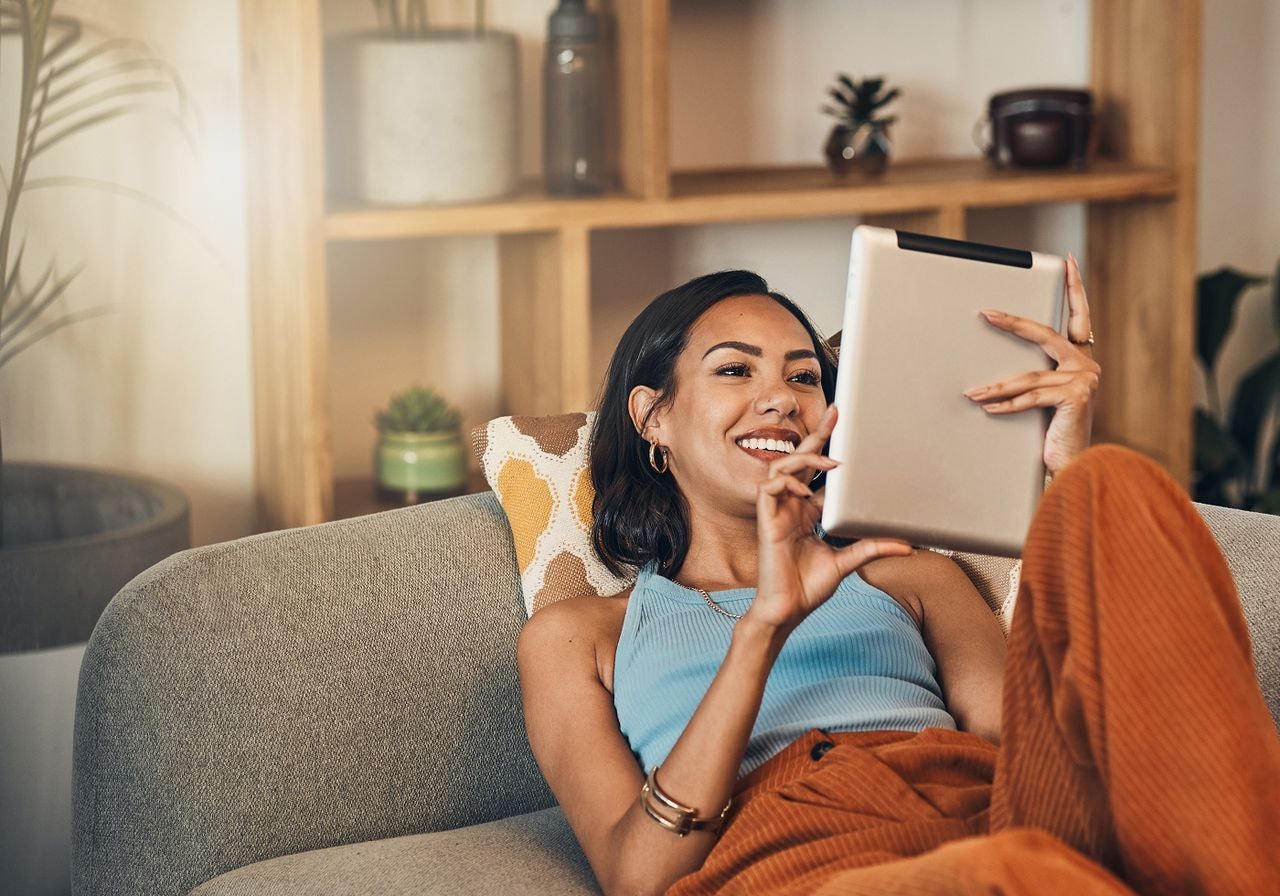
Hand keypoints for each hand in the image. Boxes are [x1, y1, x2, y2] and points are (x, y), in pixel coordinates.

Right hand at [750, 405, 911, 633]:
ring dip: (805, 460)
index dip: (828, 450)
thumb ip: (871, 548)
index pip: (817, 474)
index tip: (845, 429)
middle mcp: (791, 506)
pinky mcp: (766, 520)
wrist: (789, 609)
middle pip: (800, 460)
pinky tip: (804, 490)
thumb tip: (906, 545)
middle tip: (836, 414)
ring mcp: (777, 511)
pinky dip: (788, 482)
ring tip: (829, 464)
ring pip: (781, 467)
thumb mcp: (847, 561)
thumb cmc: (809, 587)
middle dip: (817, 436)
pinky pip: (770, 487)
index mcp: (807, 513)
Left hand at [964, 253, 1100, 476]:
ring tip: (972, 392)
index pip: (1079, 316)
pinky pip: (1031, 398)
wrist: (1072, 464)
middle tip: (987, 314)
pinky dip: (1006, 404)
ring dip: (996, 386)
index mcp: (1080, 358)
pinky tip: (987, 408)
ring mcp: (1084, 380)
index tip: (1069, 262)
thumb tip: (996, 365)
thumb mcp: (1045, 397)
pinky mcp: (1076, 398)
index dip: (1075, 288)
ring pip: (1030, 376)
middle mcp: (1086, 365)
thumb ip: (1035, 376)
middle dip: (1013, 324)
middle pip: (1045, 335)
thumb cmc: (1054, 430)